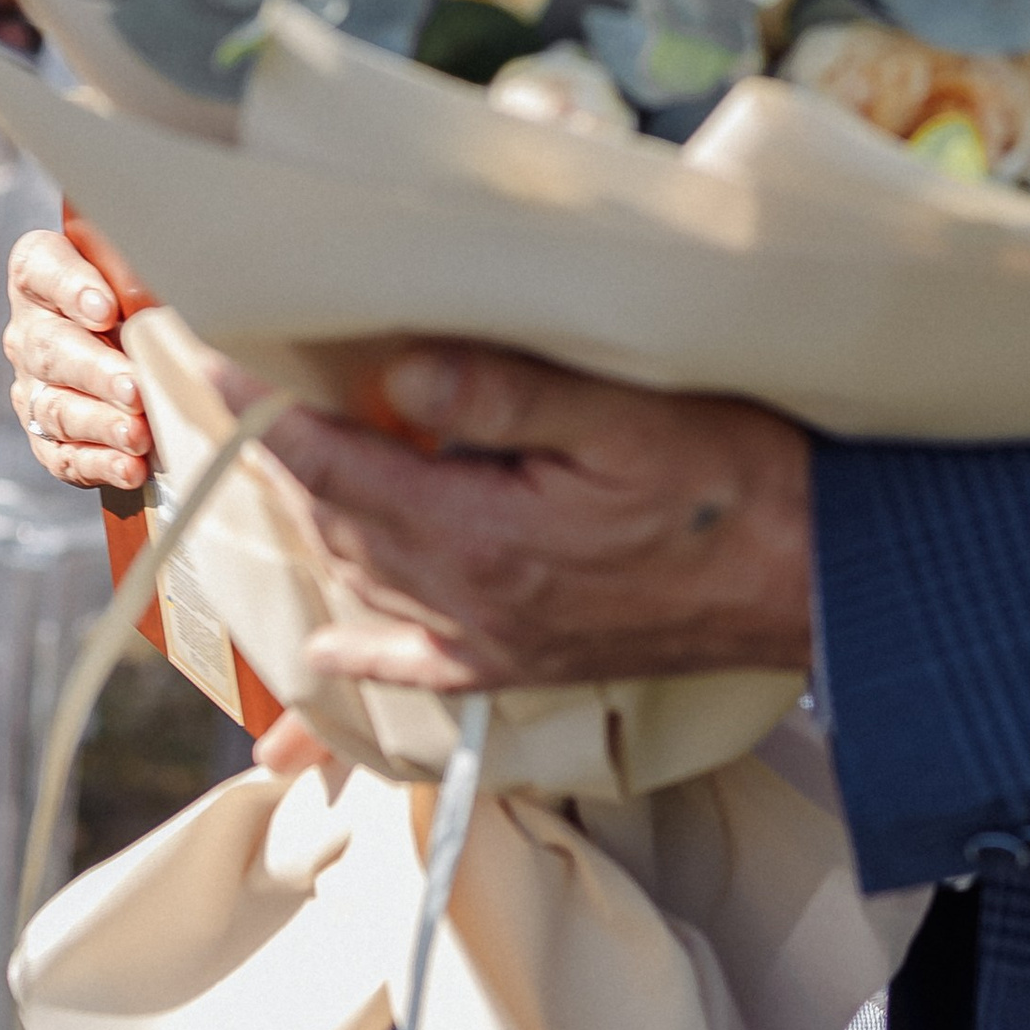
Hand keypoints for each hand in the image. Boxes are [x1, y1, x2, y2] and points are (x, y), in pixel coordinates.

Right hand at [5, 225, 149, 491]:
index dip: (72, 288)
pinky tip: (131, 467)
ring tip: (139, 435)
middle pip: (51, 348)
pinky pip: (64, 456)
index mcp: (42, 271)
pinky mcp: (45, 437)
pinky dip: (101, 463)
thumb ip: (148, 281)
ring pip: (56, 407)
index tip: (107, 308)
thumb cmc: (151, 291)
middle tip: (135, 388)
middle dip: (97, 371)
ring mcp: (32, 386)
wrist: (150, 345)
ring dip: (100, 424)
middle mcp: (30, 328)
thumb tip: (163, 312)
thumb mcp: (150, 272)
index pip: (42, 269)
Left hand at [262, 341, 815, 691]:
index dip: (269, 418)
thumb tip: (395, 373)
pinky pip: (422, 662)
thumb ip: (505, 391)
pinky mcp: (531, 663)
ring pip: (371, 584)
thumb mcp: (625, 411)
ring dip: (317, 528)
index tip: (213, 367)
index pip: (341, 470)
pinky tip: (332, 655)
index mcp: (484, 536)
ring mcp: (499, 640)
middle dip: (281, 462)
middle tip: (237, 399)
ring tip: (277, 470)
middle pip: (342, 527)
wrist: (816, 579)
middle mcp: (473, 601)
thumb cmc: (735, 479)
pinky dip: (366, 654)